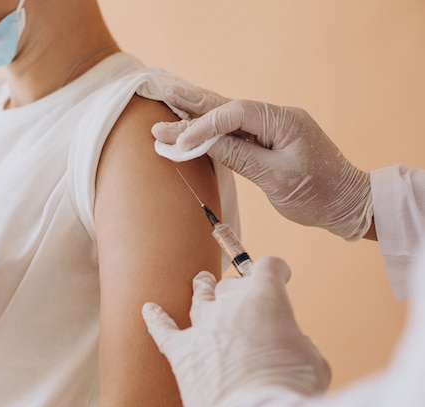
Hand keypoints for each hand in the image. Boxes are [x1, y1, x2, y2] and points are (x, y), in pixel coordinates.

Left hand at [142, 257, 330, 406]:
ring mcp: (202, 328)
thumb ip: (299, 343)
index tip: (279, 274)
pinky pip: (163, 329)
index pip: (268, 268)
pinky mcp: (181, 353)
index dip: (276, 269)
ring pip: (198, 298)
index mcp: (265, 300)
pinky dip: (155, 318)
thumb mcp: (312, 361)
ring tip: (200, 282)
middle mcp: (229, 306)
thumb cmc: (290, 391)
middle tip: (244, 299)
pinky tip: (149, 309)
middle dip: (239, 290)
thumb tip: (292, 345)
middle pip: (230, 285)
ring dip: (201, 290)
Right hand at [153, 89, 372, 240]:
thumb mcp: (277, 179)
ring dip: (200, 112)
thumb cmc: (319, 195)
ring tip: (172, 100)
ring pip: (230, 115)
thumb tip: (206, 143)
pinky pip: (237, 129)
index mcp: (284, 121)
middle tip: (165, 95)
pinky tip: (196, 120)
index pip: (234, 115)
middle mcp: (279, 118)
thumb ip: (240, 157)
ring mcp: (275, 128)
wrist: (349, 204)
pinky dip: (214, 127)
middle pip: (229, 106)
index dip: (203, 126)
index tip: (179, 141)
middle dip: (195, 105)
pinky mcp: (271, 140)